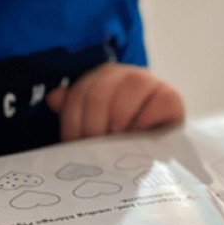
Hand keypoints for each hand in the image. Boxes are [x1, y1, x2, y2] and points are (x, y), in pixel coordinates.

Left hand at [46, 63, 184, 142]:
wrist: (165, 142)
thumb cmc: (126, 134)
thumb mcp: (97, 124)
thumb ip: (74, 109)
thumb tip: (54, 98)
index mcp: (104, 76)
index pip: (78, 95)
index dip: (73, 124)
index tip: (77, 146)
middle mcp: (125, 74)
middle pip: (97, 97)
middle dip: (94, 130)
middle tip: (98, 150)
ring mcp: (149, 82)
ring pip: (121, 104)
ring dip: (116, 130)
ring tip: (119, 145)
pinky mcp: (169, 97)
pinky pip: (150, 110)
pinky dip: (142, 128)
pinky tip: (141, 139)